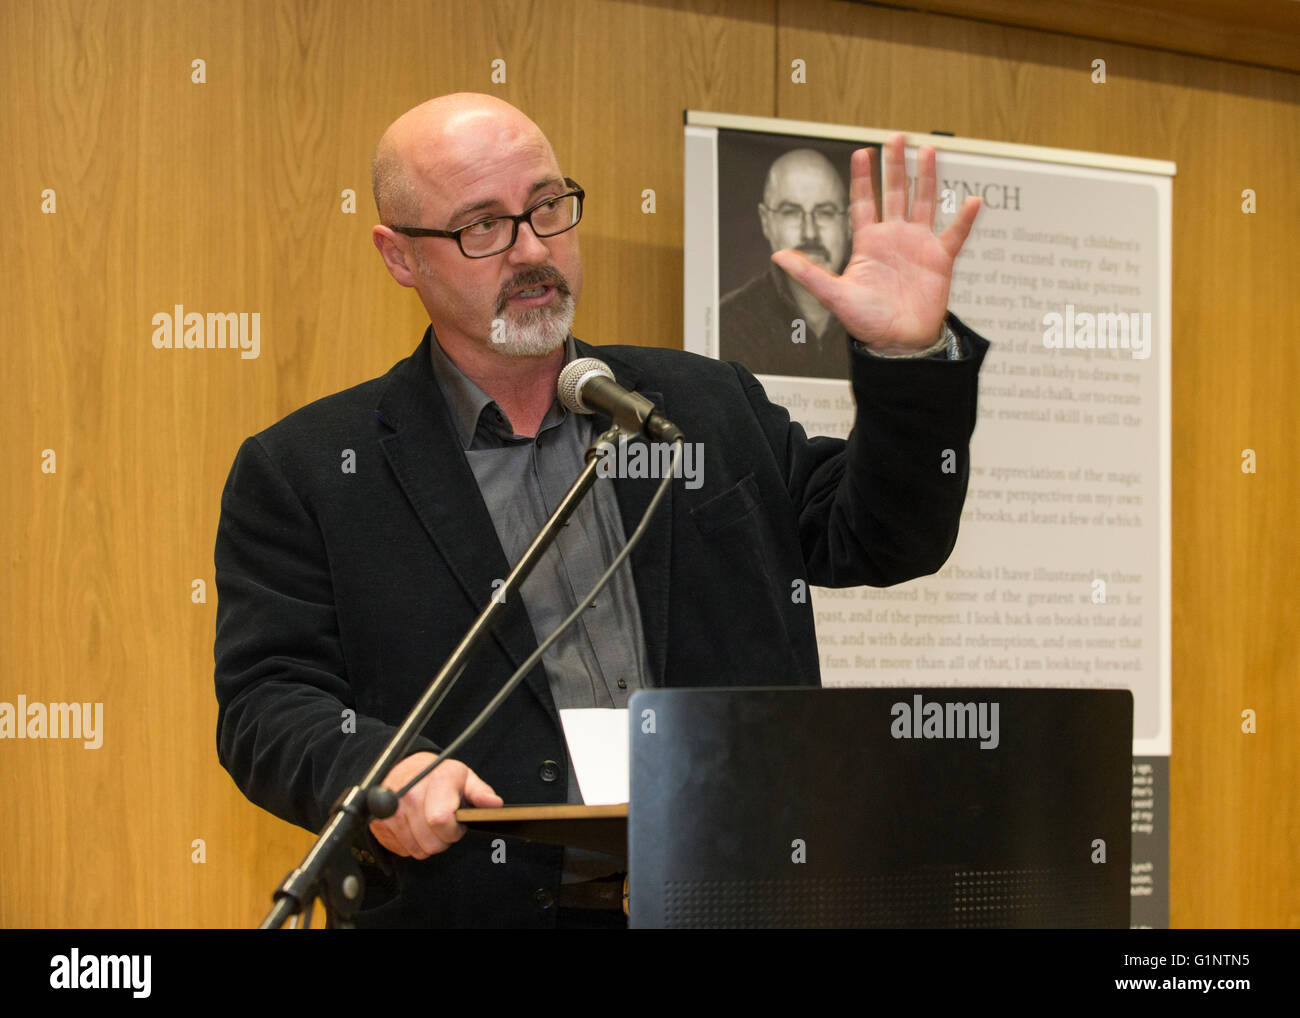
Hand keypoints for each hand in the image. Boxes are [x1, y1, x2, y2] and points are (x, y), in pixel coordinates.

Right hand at [368, 753, 502, 858]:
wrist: (403, 768)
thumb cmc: (436, 775)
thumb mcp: (464, 777)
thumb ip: (480, 792)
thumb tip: (494, 805)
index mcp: (436, 781)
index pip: (441, 820)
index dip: (453, 831)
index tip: (456, 825)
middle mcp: (410, 795)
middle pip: (430, 843)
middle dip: (442, 840)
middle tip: (443, 824)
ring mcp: (392, 810)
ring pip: (417, 849)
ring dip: (426, 842)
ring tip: (428, 823)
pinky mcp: (380, 823)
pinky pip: (402, 849)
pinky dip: (411, 843)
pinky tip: (414, 826)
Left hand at [770, 133, 980, 353]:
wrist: (898, 343)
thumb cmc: (867, 323)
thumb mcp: (834, 295)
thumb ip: (808, 273)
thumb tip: (778, 255)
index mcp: (869, 243)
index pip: (864, 202)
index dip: (863, 177)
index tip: (862, 152)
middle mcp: (894, 238)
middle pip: (895, 192)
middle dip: (895, 164)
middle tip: (897, 136)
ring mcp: (918, 245)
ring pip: (924, 202)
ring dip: (927, 177)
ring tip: (929, 150)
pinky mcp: (940, 259)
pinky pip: (955, 234)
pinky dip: (965, 218)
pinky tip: (972, 200)